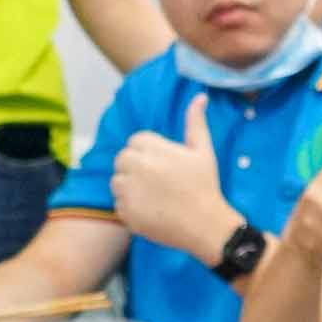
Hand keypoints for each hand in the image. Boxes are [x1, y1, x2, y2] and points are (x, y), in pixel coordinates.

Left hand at [111, 96, 233, 258]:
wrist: (205, 225)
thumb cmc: (204, 185)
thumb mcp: (203, 151)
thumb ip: (195, 122)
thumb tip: (200, 96)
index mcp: (152, 147)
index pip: (135, 141)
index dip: (148, 154)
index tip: (164, 167)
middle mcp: (136, 166)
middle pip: (122, 159)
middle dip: (135, 168)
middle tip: (158, 182)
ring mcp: (129, 190)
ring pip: (116, 181)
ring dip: (130, 187)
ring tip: (155, 196)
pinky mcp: (125, 212)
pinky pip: (118, 204)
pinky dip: (130, 207)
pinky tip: (152, 211)